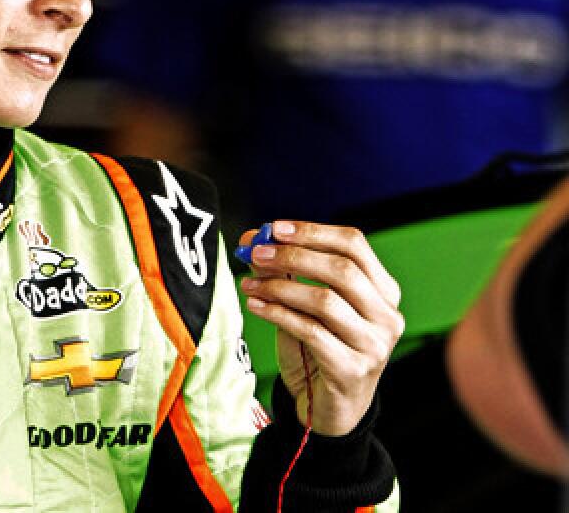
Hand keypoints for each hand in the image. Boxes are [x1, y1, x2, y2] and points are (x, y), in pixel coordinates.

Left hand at [238, 221, 403, 435]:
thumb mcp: (305, 305)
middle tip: (255, 253)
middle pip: (342, 270)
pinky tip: (257, 306)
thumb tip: (254, 241)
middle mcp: (386, 316)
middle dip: (293, 256)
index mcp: (383, 291)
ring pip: (325, 300)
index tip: (274, 228)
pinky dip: (278, 314)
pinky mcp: (353, 369)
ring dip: (280, 286)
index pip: (354, 244)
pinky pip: (311, 331)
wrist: (329, 408)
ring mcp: (374, 345)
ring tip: (250, 283)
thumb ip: (288, 273)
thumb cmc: (319, 350)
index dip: (312, 232)